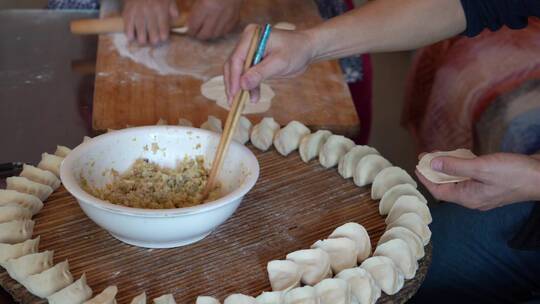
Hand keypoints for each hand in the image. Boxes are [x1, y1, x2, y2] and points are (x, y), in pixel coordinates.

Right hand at [123, 0, 178, 44]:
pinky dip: (130, 35)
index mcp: (161, 10)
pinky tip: (133, 35)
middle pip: (153, 36)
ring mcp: (137, 14)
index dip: (163, 38)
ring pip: (141, 35)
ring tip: (144, 39)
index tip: (162, 38)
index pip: (163, 30)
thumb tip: (175, 17)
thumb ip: (173, 9)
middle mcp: (149, 13)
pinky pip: (128, 29)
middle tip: (154, 40)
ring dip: (143, 40)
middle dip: (154, 41)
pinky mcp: (127, 14)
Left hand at [187, 0, 242, 39]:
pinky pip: (227, 30)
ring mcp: (227, 17)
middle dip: (199, 35)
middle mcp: (216, 15)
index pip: (194, 26)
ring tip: (206, 29)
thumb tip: (190, 20)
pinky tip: (218, 26)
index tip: (188, 29)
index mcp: (206, 6)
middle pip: (205, 35)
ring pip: (216, 35)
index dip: (190, 30)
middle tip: (196, 32)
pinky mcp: (236, 17)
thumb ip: (196, 6)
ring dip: (210, 34)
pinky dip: (221, 30)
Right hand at [224, 24, 315, 102]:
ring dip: (241, 87)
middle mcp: (247, 42)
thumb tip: (242, 85)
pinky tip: (253, 97)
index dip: (234, 77)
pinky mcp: (254, 60)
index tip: (234, 93)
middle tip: (233, 101)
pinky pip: (247, 75)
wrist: (306, 49)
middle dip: (233, 84)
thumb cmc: (296, 51)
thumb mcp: (279, 63)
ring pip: (238, 72)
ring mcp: (249, 51)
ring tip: (242, 102)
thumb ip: (260, 73)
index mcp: (251, 37)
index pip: (236, 59)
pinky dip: (249, 86)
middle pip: (233, 65)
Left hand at [416, 153, 539, 209]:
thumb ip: (455, 166)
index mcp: (468, 198)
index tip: (417, 165)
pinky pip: (470, 177)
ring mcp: (483, 192)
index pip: (438, 191)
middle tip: (425, 156)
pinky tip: (459, 158)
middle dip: (434, 171)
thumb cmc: (514, 173)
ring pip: (458, 181)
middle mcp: (473, 198)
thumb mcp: (481, 167)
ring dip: (447, 168)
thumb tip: (432, 164)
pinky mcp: (492, 184)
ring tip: (438, 155)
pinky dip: (461, 168)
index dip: (426, 178)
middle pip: (447, 186)